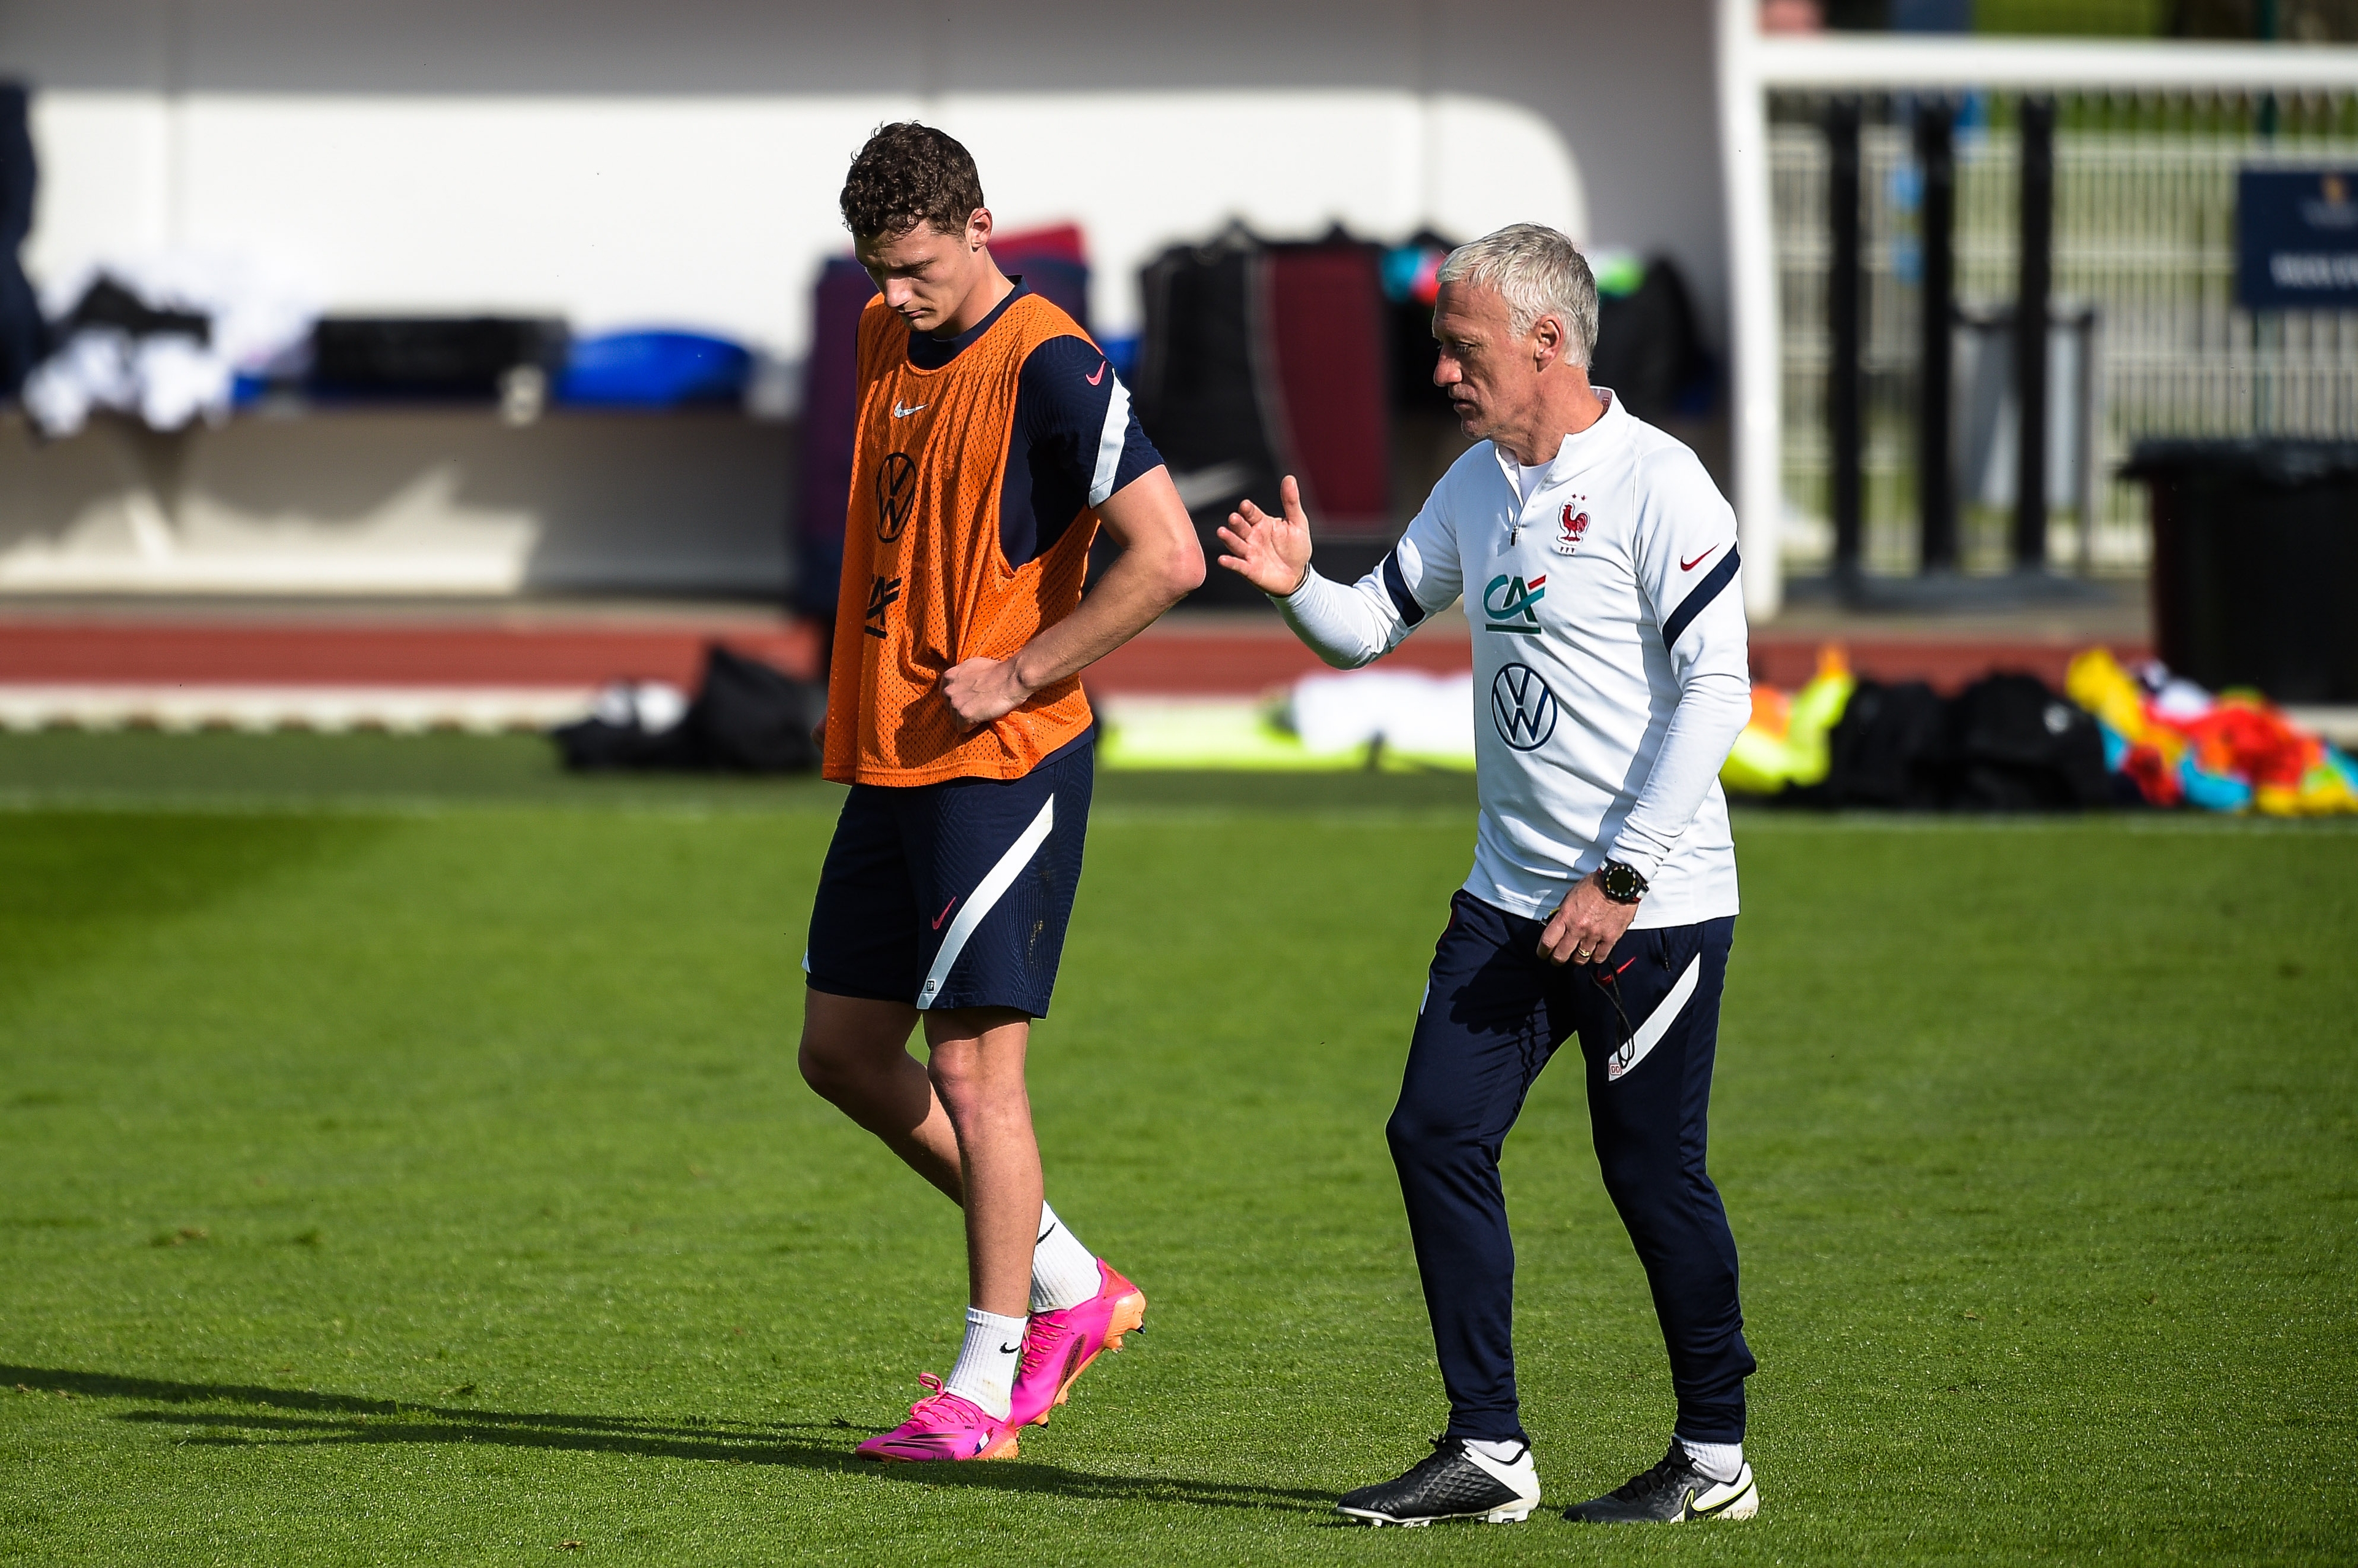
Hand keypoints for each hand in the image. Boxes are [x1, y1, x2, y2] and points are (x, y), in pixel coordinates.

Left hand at [938, 656, 1033, 729]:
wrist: (1012, 678)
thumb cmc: (998, 671)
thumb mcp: (973, 666)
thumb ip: (961, 675)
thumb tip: (959, 682)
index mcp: (949, 676)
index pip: (945, 695)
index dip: (958, 699)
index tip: (969, 700)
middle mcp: (948, 689)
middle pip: (950, 709)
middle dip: (962, 710)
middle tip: (979, 706)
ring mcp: (955, 703)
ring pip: (956, 720)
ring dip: (968, 718)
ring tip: (983, 710)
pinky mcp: (964, 714)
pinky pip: (962, 728)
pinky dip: (972, 726)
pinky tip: (983, 717)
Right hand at [1214, 474, 1313, 594]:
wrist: (1298, 576)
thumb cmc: (1296, 549)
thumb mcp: (1298, 523)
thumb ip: (1291, 502)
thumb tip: (1290, 478)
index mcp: (1262, 523)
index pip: (1252, 513)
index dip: (1248, 509)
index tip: (1245, 505)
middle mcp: (1252, 536)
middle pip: (1241, 527)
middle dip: (1236, 522)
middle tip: (1234, 518)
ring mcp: (1249, 553)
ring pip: (1236, 544)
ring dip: (1229, 538)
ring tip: (1222, 532)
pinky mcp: (1249, 569)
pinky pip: (1238, 565)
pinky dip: (1230, 563)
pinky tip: (1223, 559)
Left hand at [1537, 872, 1640, 966]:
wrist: (1619, 882)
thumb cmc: (1595, 885)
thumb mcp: (1571, 895)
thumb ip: (1563, 912)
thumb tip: (1556, 925)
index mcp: (1566, 916)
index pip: (1548, 941)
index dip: (1543, 952)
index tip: (1543, 953)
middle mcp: (1578, 928)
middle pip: (1561, 955)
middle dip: (1557, 960)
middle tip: (1557, 959)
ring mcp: (1594, 935)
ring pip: (1580, 960)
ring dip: (1576, 959)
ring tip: (1576, 956)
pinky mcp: (1610, 939)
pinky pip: (1599, 957)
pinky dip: (1594, 958)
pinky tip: (1593, 953)